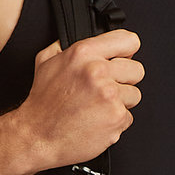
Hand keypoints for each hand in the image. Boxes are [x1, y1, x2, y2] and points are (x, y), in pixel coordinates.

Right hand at [14, 30, 143, 168]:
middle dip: (124, 80)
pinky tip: (97, 121)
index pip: (128, 40)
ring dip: (120, 103)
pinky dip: (115, 122)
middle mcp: (98, 71)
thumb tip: (80, 37)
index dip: (126, 51)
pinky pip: (128, 117)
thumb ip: (66, 45)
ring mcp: (109, 95)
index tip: (122, 59)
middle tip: (105, 89)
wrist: (37, 136)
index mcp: (84, 53)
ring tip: (98, 107)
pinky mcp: (116, 117)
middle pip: (137, 69)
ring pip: (134, 95)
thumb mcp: (46, 61)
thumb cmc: (42, 104)